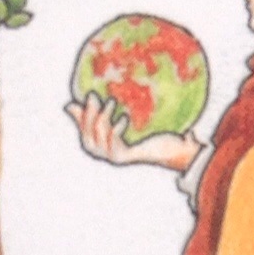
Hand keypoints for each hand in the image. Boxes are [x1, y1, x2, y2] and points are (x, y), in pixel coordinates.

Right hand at [66, 92, 199, 174]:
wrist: (174, 150)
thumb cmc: (151, 132)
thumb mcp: (127, 118)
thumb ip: (110, 110)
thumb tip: (86, 100)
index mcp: (102, 142)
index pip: (83, 129)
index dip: (79, 115)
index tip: (82, 98)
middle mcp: (104, 152)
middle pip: (86, 135)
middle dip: (88, 114)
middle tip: (94, 96)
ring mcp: (113, 156)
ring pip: (98, 138)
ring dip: (102, 118)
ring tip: (110, 101)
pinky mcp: (125, 158)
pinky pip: (115, 146)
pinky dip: (116, 131)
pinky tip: (123, 118)